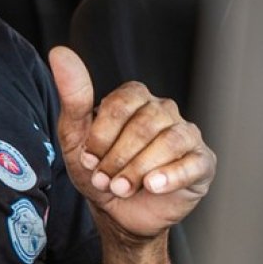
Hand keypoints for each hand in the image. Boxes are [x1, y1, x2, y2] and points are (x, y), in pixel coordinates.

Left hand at [49, 46, 215, 240]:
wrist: (117, 211)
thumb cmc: (97, 169)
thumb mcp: (75, 136)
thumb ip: (73, 95)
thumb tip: (60, 52)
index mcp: (134, 97)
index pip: (121, 104)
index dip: (101, 135)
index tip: (88, 159)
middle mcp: (163, 109)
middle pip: (144, 124)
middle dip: (118, 157)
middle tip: (104, 179)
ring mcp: (186, 134)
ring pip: (169, 142)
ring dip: (139, 170)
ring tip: (121, 188)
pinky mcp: (202, 161)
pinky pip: (193, 163)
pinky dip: (170, 176)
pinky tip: (152, 187)